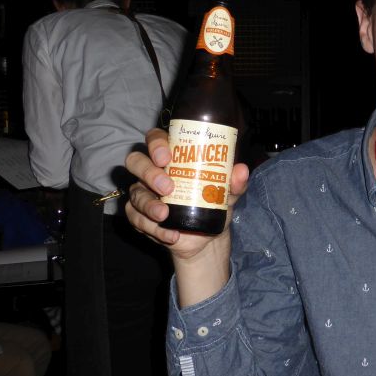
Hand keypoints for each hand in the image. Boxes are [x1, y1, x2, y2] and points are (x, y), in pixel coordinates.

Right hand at [124, 127, 249, 260]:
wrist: (207, 237)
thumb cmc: (212, 203)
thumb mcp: (227, 193)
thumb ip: (234, 183)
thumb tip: (241, 170)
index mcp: (172, 157)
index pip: (155, 138)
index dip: (156, 144)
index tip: (167, 157)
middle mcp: (152, 171)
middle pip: (136, 161)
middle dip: (149, 173)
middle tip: (168, 187)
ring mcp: (143, 193)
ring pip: (134, 193)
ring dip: (148, 204)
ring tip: (165, 216)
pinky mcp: (139, 216)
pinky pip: (135, 218)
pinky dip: (152, 228)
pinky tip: (170, 235)